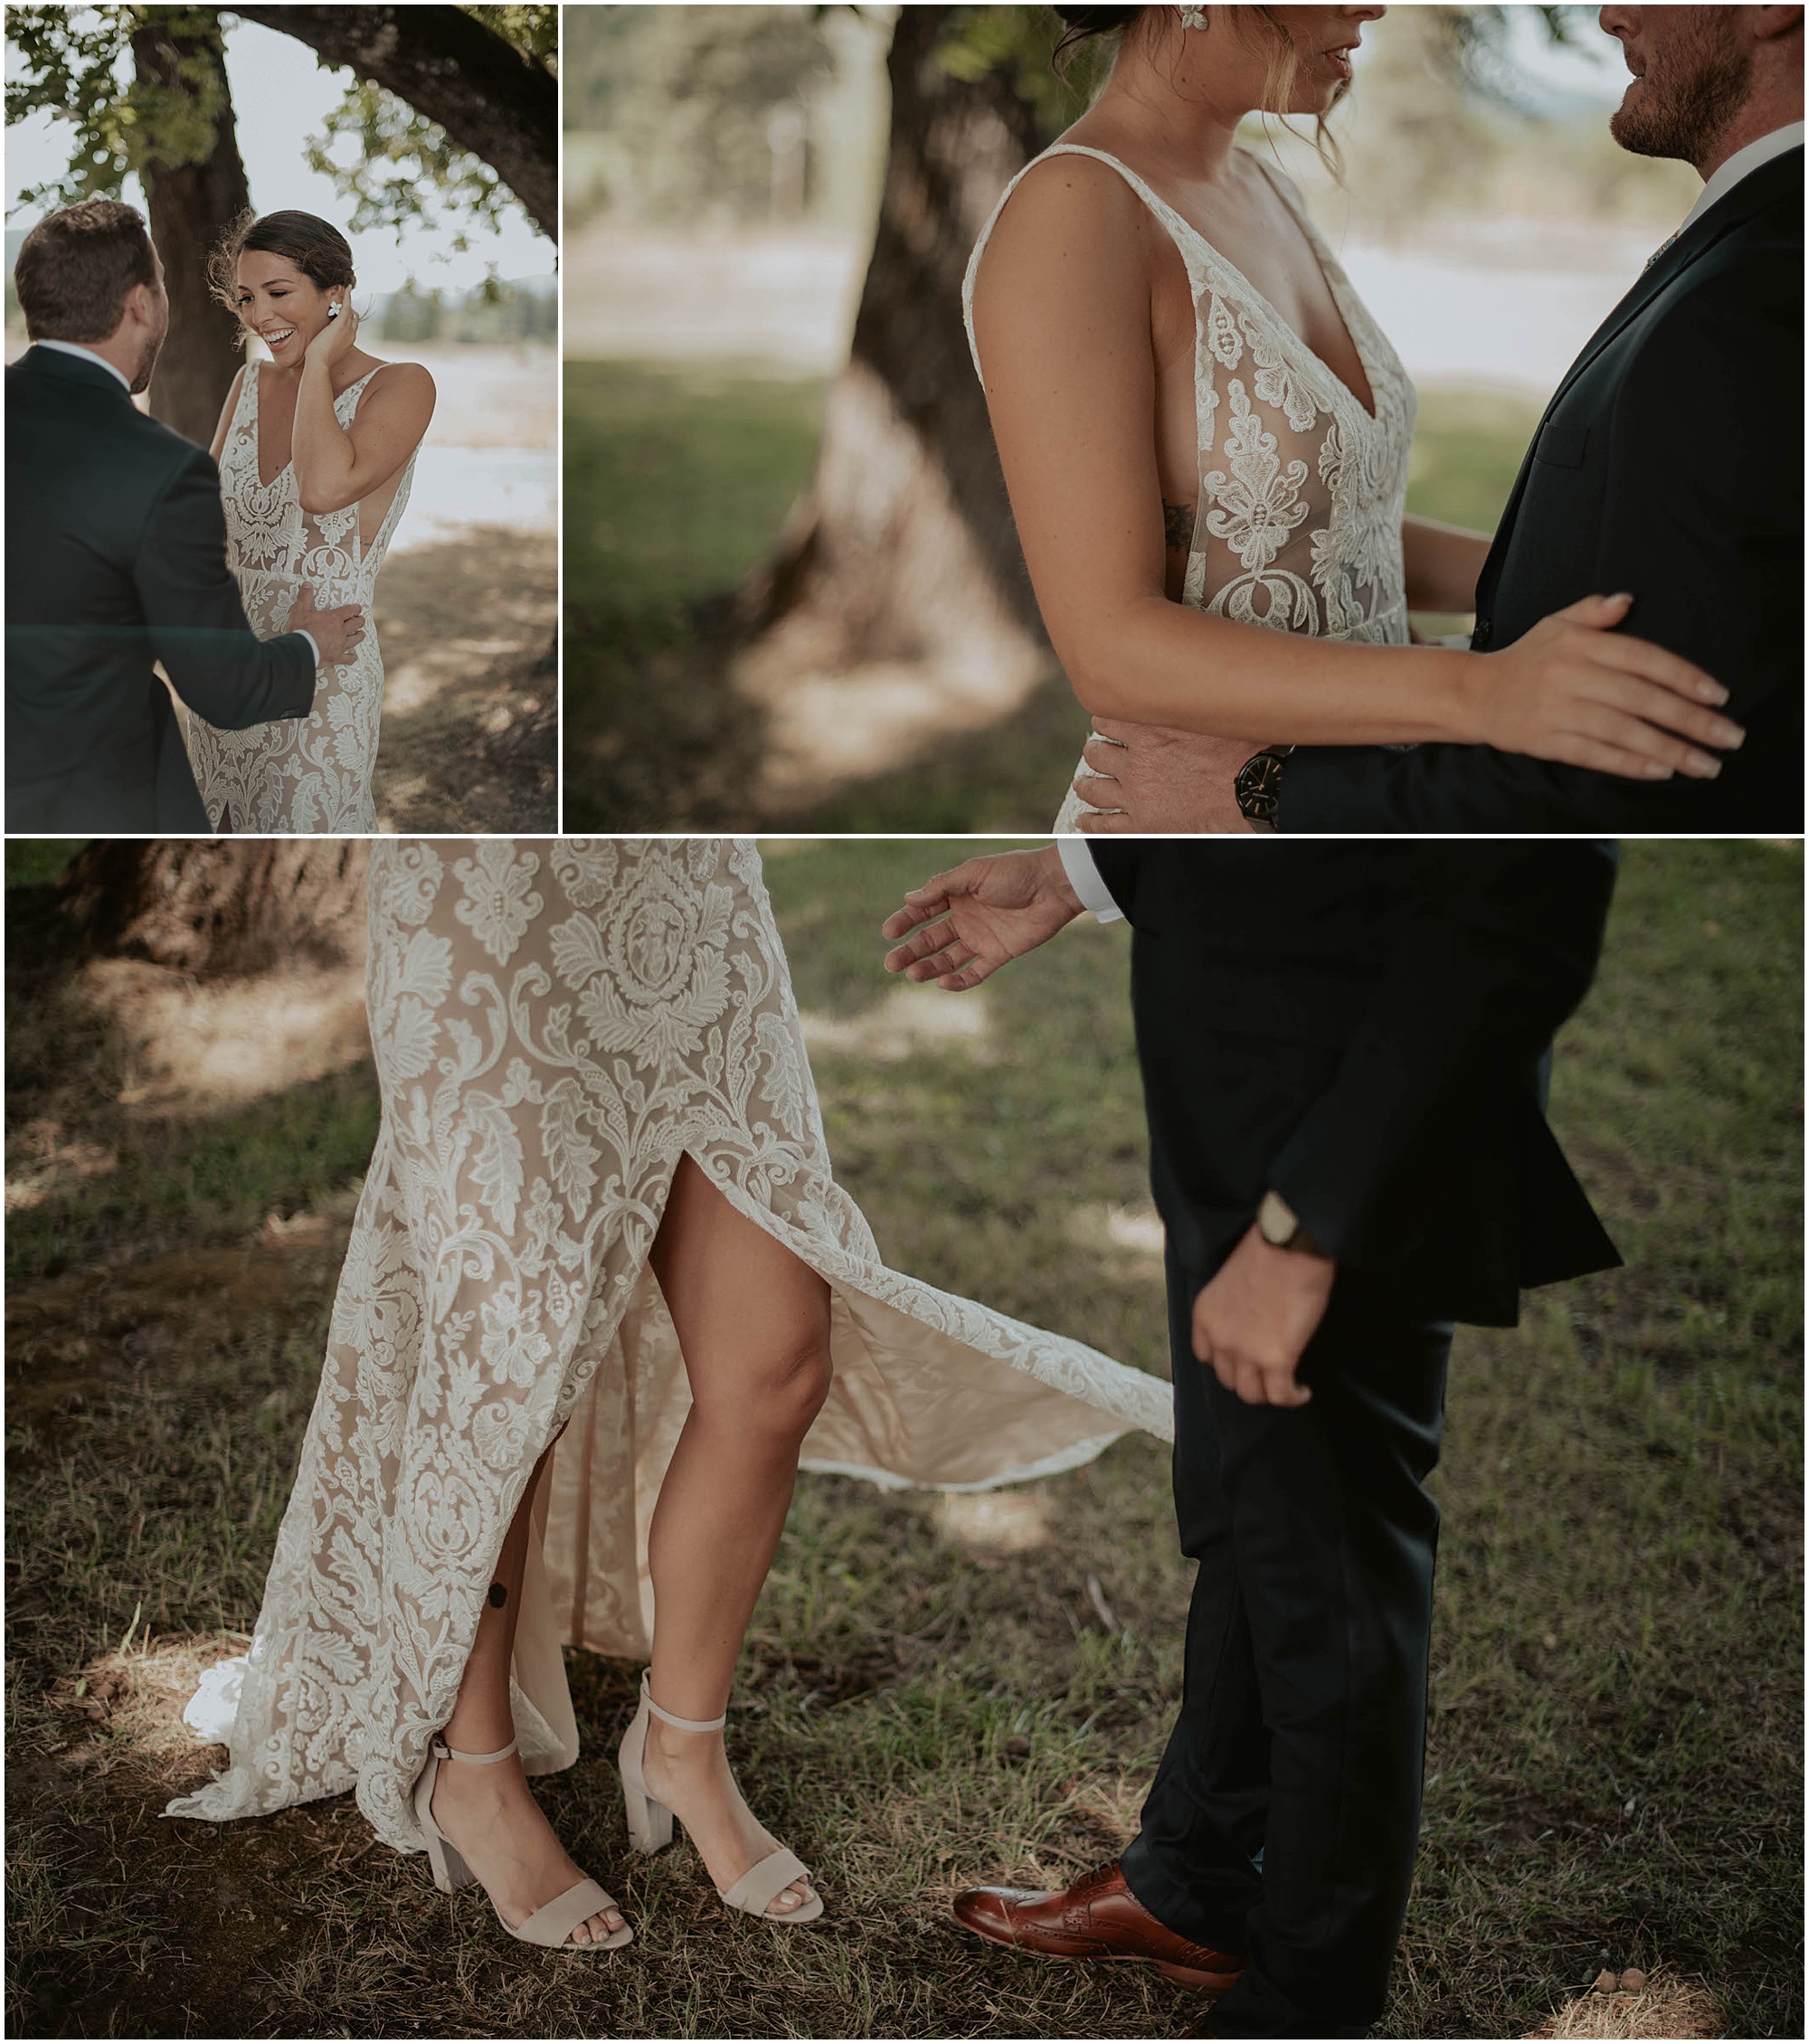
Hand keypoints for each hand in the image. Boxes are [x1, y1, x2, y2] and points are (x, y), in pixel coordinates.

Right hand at [288, 582, 365, 667]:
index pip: (348, 611)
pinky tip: (355, 658)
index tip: (359, 608)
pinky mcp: (337, 657)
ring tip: (363, 634)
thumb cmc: (301, 629)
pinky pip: (347, 658)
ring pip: (354, 640)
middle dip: (359, 621)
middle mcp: (340, 631)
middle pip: (354, 625)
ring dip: (359, 636)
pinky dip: (352, 658)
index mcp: (334, 619)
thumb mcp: (300, 609)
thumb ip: (305, 596)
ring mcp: (340, 645)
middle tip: (362, 619)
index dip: (355, 609)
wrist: (302, 650)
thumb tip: (307, 583)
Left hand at [304, 293, 358, 372]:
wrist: (319, 363)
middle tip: (344, 299)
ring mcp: (347, 330)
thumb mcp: (326, 351)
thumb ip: (329, 344)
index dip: (349, 318)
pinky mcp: (340, 324)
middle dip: (350, 309)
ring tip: (346, 290)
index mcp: (349, 343)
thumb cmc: (319, 360)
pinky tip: (347, 288)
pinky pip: (347, 307)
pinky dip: (348, 297)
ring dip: (349, 301)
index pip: (352, 327)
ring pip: (352, 312)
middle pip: (354, 318)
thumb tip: (323, 341)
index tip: (343, 312)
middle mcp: (351, 336)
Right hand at [881, 846, 1082, 990]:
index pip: (923, 911)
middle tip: (891, 964)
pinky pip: (975, 973)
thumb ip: (941, 887)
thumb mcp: (973, 873)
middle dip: (910, 951)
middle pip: (931, 939)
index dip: (904, 922)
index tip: (888, 933)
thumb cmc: (1016, 872)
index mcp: (957, 895)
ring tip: (913, 974)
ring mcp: (982, 938)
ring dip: (929, 967)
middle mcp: (966, 918)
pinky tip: (943, 982)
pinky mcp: (999, 954)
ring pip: (948, 959)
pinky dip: (959, 980)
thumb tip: (909, 899)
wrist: (1055, 886)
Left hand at [1074, 720, 1256, 833]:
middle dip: (1094, 752)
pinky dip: (1090, 822)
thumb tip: (1195, 684)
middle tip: (1094, 752)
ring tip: (1083, 784)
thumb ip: (1191, 705)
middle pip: (1097, 754)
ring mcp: (1136, 797)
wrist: (1251, 791)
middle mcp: (1136, 764)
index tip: (1105, 722)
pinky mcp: (1143, 825)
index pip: (1108, 720)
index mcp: (1148, 732)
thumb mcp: (1212, 714)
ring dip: (1086, 785)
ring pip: (1095, 789)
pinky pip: (1105, 825)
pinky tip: (1084, 821)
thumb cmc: (1242, 752)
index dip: (1105, 720)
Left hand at [1192, 1222, 1334, 1407]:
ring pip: (1252, 1394)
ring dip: (1269, 1392)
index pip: (1205, 1355)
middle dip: (1248, 1379)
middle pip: (1228, 1378)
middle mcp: (1218, 1337)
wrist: (1289, 1245)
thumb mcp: (1230, 1281)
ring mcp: (1245, 1352)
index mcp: (1205, 1314)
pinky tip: (1303, 1391)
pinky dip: (1293, 1397)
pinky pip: (1281, 1394)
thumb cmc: (1266, 1251)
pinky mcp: (1276, 1359)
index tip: (1243, 1359)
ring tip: (1287, 1385)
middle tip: (1268, 1372)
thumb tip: (1250, 1322)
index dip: (1225, 1360)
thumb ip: (1232, 1308)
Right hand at [1471, 592, 1741, 779]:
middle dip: (1690, 720)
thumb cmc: (1525, 659)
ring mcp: (1557, 711)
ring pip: (1623, 731)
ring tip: (1704, 765)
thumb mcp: (1556, 624)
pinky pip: (1594, 754)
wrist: (1473, 694)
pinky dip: (1628, 764)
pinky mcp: (1546, 741)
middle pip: (1641, 699)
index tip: (1719, 696)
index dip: (1684, 677)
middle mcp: (1571, 676)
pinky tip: (1660, 771)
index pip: (1643, 659)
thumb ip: (1594, 612)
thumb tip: (1629, 600)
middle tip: (1729, 737)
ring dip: (1668, 749)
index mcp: (1580, 645)